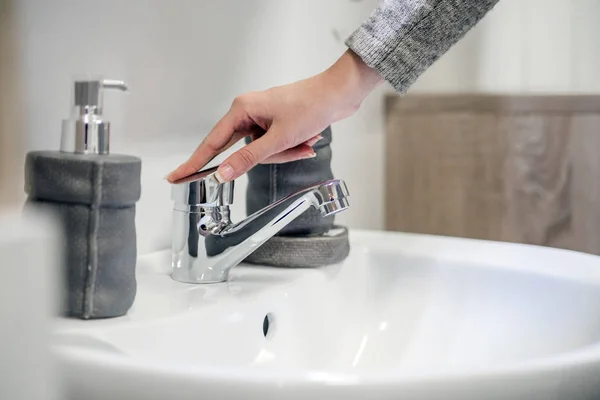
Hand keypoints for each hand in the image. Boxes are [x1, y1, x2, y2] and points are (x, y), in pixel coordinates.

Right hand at [166, 49, 381, 182]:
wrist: (338, 94)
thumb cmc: (311, 106)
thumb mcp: (279, 139)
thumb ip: (249, 158)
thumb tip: (224, 173)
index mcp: (241, 110)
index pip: (211, 143)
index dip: (193, 163)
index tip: (175, 176)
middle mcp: (248, 112)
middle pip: (243, 150)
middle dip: (270, 155)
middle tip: (292, 145)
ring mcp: (262, 119)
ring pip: (262, 152)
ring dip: (285, 152)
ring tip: (305, 139)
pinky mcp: (275, 124)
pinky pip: (274, 147)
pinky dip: (291, 148)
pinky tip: (308, 138)